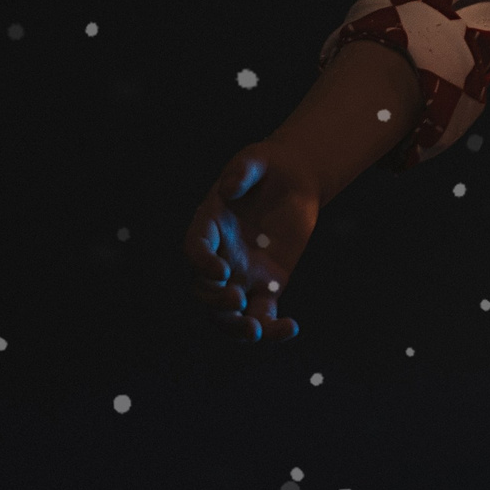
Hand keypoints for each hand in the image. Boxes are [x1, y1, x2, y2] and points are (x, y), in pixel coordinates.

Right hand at [182, 141, 322, 341]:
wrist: (294, 179)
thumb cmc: (269, 166)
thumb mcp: (257, 158)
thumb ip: (242, 169)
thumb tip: (228, 188)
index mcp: (210, 226)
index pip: (194, 250)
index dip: (201, 264)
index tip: (220, 272)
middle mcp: (220, 256)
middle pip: (204, 291)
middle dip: (216, 302)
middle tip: (239, 299)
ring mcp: (242, 275)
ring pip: (227, 314)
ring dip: (236, 329)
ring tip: (257, 331)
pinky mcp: (267, 286)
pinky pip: (263, 315)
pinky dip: (272, 329)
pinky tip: (290, 328)